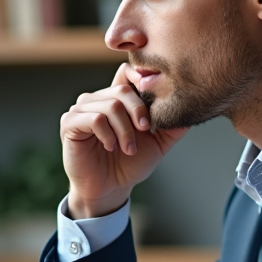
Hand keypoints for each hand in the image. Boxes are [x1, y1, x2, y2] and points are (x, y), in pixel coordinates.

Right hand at [61, 63, 187, 217]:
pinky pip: (94, 119)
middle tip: (145, 132)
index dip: (141, 79)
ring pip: (110, 105)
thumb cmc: (130, 164)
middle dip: (139, 112)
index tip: (155, 102)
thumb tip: (192, 108)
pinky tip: (110, 146)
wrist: (109, 189)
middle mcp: (98, 98)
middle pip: (123, 90)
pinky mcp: (69, 123)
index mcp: (117, 98)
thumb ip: (173, 125)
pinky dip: (108, 134)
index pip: (127, 72)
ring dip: (125, 130)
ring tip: (127, 149)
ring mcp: (81, 109)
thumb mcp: (158, 143)